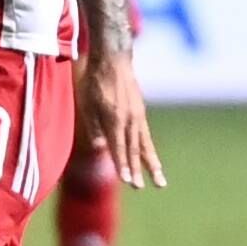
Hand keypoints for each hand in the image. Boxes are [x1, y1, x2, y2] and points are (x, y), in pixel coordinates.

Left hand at [76, 49, 164, 189]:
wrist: (113, 59)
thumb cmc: (94, 81)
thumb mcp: (86, 103)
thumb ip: (93, 126)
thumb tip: (99, 147)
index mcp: (114, 117)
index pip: (119, 147)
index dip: (122, 165)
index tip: (128, 181)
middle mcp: (129, 118)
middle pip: (134, 149)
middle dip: (137, 170)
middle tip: (142, 187)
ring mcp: (137, 115)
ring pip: (145, 144)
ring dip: (151, 164)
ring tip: (160, 181)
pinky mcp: (140, 112)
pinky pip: (146, 135)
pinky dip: (149, 150)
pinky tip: (151, 161)